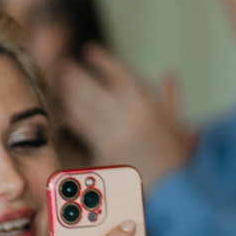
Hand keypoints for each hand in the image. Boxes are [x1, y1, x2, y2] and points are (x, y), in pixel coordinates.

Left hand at [57, 45, 193, 183]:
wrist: (170, 186)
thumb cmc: (176, 155)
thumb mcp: (177, 122)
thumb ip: (171, 97)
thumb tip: (170, 73)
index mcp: (146, 105)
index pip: (119, 74)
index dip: (102, 60)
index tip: (89, 49)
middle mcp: (126, 116)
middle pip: (93, 88)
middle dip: (76, 75)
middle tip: (62, 64)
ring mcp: (112, 133)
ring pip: (83, 106)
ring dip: (68, 92)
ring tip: (58, 82)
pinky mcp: (102, 149)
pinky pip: (81, 127)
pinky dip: (71, 116)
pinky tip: (63, 109)